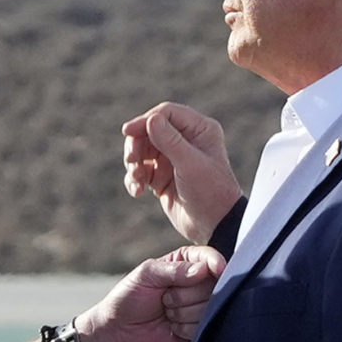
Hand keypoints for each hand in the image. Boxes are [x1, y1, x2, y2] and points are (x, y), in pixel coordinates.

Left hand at [74, 245, 226, 341]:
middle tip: (164, 298)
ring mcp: (200, 310)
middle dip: (184, 293)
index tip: (217, 269)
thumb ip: (174, 269)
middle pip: (213, 285)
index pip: (209, 259)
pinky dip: (185, 328)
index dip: (215, 262)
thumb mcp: (146, 274)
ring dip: (183, 312)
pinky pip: (205, 327)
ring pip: (209, 307)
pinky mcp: (199, 332)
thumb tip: (204, 269)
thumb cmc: (129, 298)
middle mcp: (196, 286)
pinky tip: (172, 328)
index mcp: (185, 265)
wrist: (119, 335)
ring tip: (166, 313)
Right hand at [123, 102, 243, 243]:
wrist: (213, 227)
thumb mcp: (191, 165)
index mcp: (199, 130)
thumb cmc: (210, 193)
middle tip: (132, 161)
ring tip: (137, 181)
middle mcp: (185, 140)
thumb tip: (150, 119)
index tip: (128, 132)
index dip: (145, 121)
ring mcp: (172, 158)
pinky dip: (134, 178)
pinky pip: (140, 170)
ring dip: (133, 164)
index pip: (166, 114)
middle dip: (136, 146)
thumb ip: (170, 141)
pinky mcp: (161, 176)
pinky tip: (137, 191)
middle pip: (148, 130)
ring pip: (141, 150)